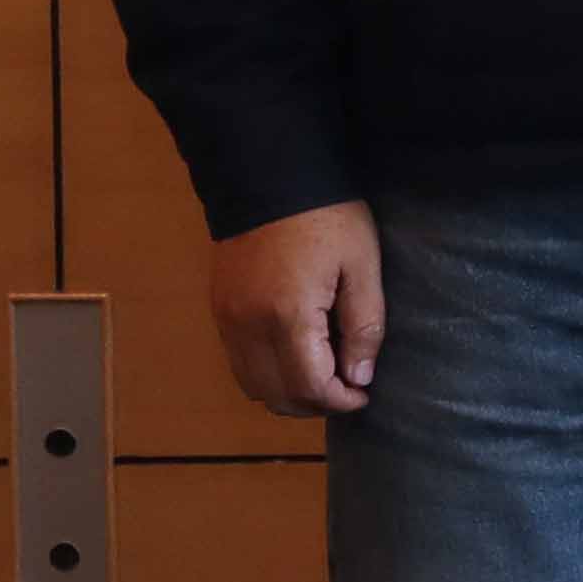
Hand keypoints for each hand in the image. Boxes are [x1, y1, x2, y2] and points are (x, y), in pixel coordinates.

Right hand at [209, 201, 383, 417]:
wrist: (270, 178)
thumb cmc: (328, 218)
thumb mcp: (362, 267)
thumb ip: (364, 327)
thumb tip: (359, 378)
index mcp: (287, 316)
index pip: (308, 386)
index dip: (339, 401)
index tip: (363, 394)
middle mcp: (247, 326)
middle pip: (274, 396)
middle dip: (313, 403)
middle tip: (346, 388)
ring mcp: (226, 319)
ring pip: (251, 385)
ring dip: (286, 392)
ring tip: (323, 373)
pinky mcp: (218, 309)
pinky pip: (238, 361)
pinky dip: (265, 372)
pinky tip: (295, 354)